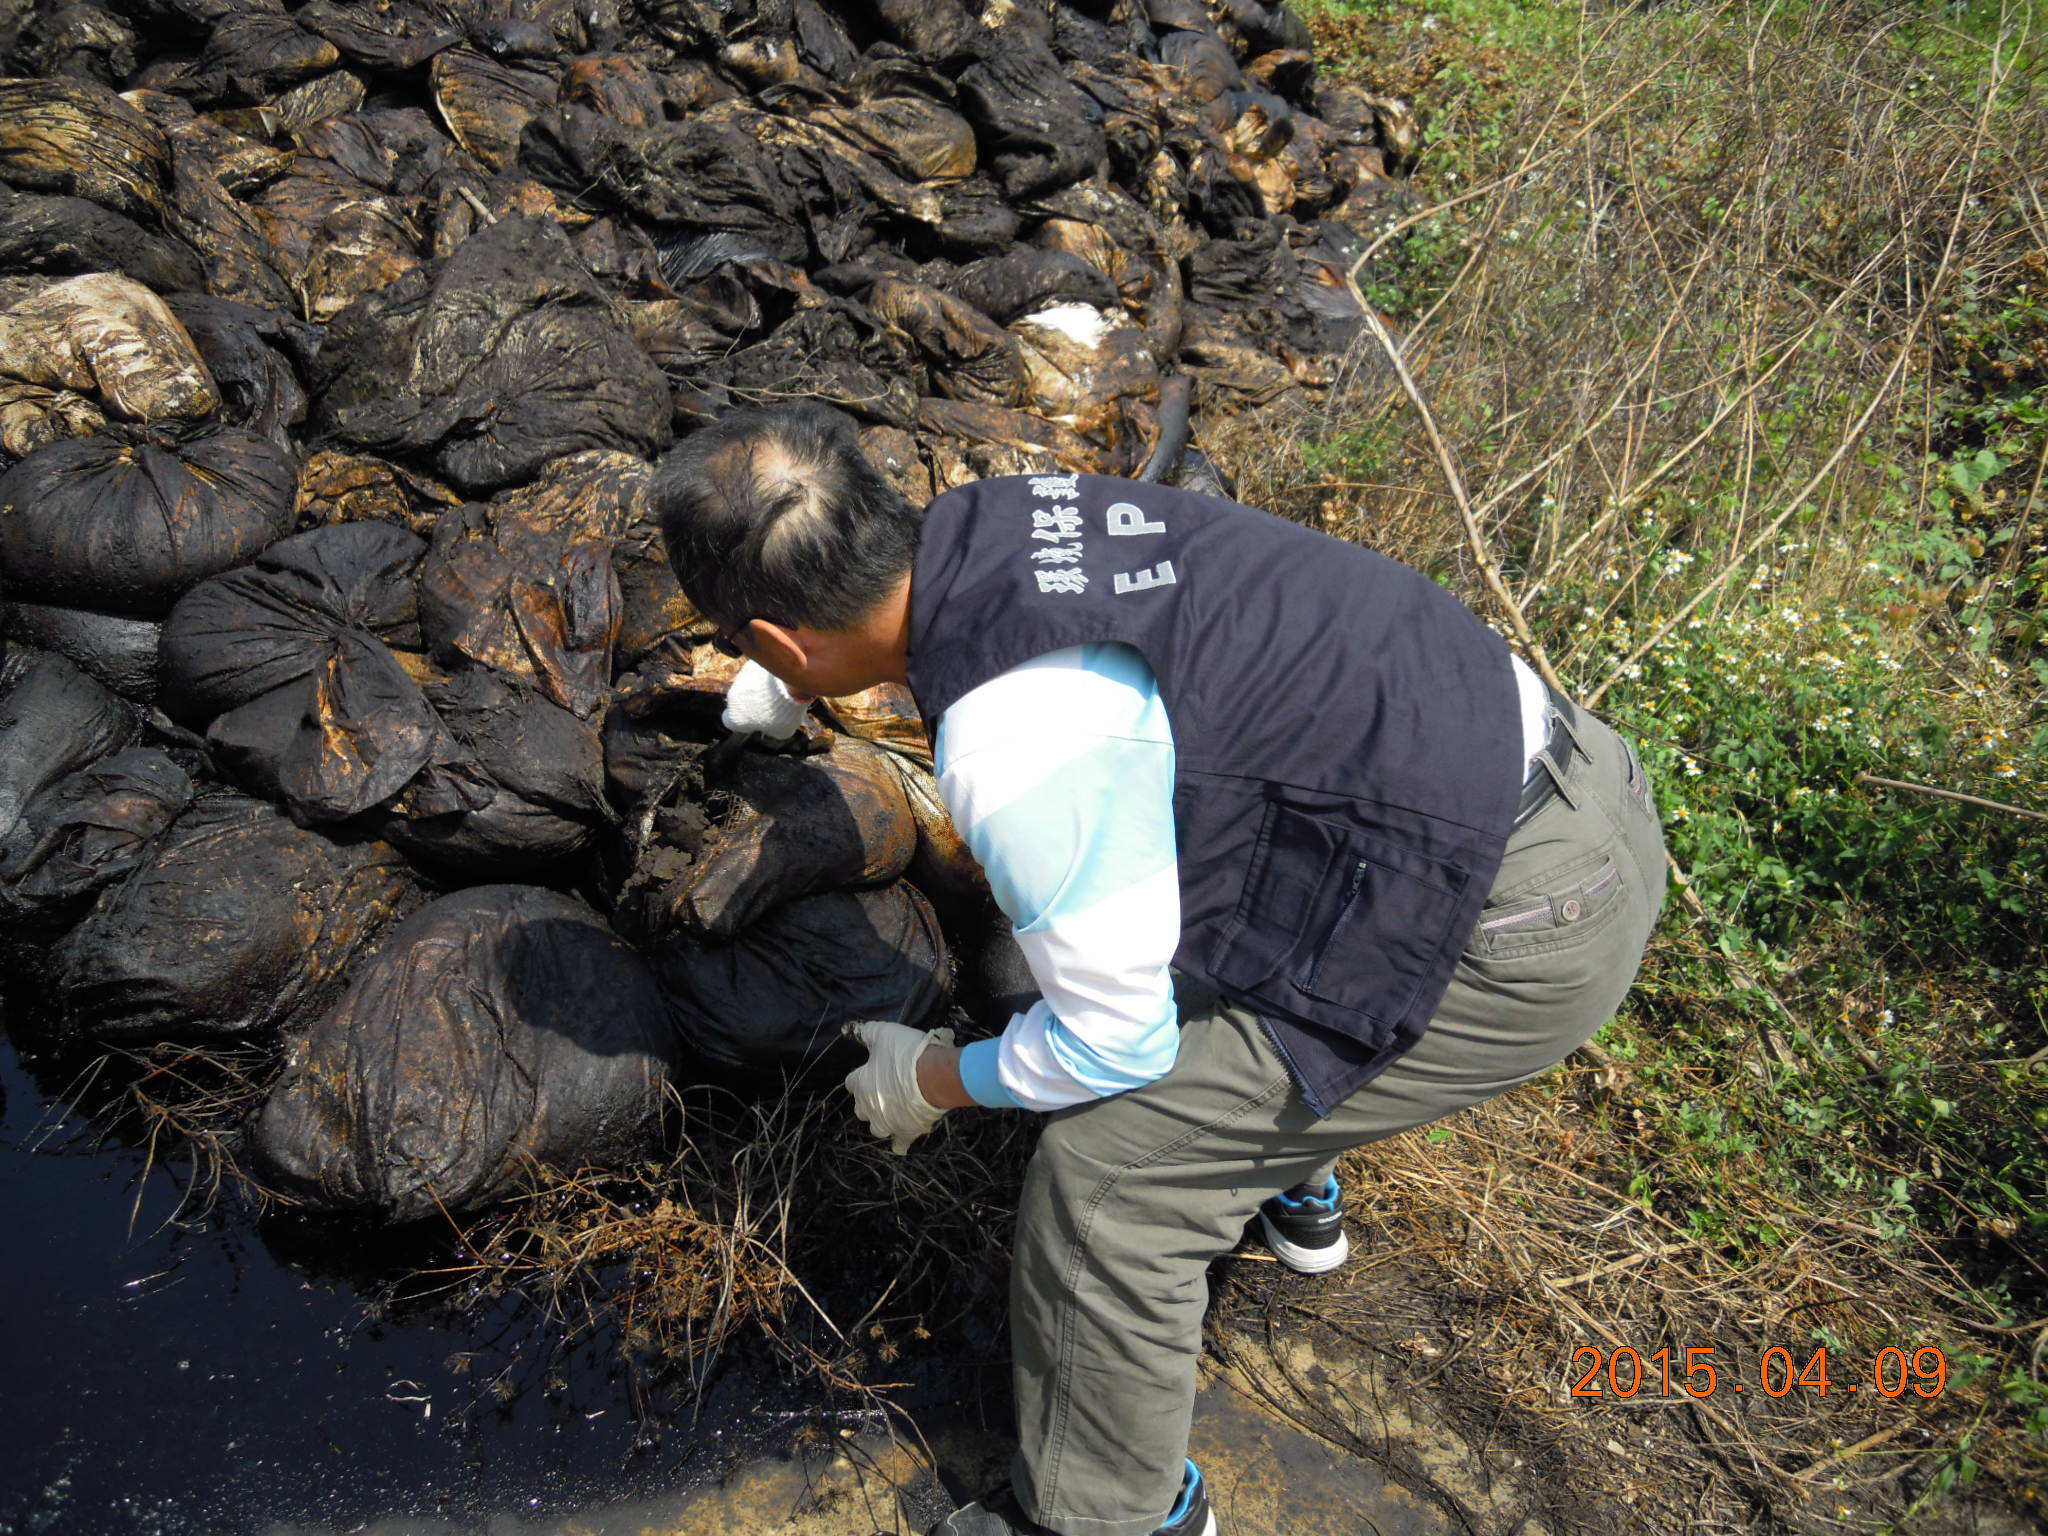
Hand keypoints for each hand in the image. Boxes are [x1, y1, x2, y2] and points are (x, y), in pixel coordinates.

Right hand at [721, 659, 812, 740]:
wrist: (790, 685)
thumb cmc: (785, 712)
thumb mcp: (781, 731)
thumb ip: (770, 731)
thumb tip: (770, 728)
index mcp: (736, 718)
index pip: (729, 721)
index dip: (741, 722)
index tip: (753, 721)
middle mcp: (732, 698)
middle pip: (738, 703)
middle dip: (750, 704)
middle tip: (769, 705)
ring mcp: (739, 680)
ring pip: (745, 687)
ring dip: (756, 690)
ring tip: (776, 692)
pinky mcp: (748, 667)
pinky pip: (753, 674)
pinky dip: (762, 678)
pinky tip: (776, 680)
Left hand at [843, 1020, 955, 1154]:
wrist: (933, 1077)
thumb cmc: (906, 1053)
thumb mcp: (884, 1033)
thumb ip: (865, 1032)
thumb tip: (848, 1029)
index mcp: (861, 1083)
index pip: (851, 1082)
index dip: (860, 1077)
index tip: (870, 1071)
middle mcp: (869, 1106)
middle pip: (861, 1108)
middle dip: (868, 1101)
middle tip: (884, 1091)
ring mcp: (886, 1122)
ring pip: (876, 1127)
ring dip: (881, 1120)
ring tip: (893, 1112)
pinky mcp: (905, 1132)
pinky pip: (899, 1143)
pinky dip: (900, 1142)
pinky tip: (902, 1142)